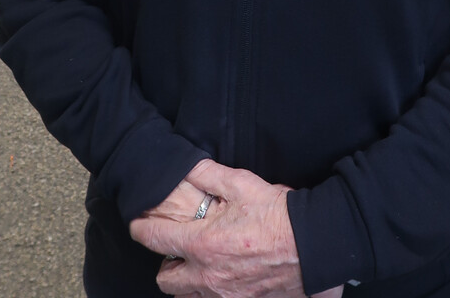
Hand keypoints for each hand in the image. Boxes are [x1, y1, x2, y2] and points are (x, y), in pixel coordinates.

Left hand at [130, 159, 343, 297]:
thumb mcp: (240, 184)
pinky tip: (220, 274)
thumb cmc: (276, 214)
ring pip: (186, 295)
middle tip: (176, 246)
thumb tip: (186, 165)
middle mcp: (206, 275)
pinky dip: (208, 291)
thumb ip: (208, 174)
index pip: (155, 240)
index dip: (140, 229)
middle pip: (165, 279)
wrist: (311, 245)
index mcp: (201, 244)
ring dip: (185, 281)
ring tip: (198, 262)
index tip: (137, 223)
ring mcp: (223, 294)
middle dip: (165, 263)